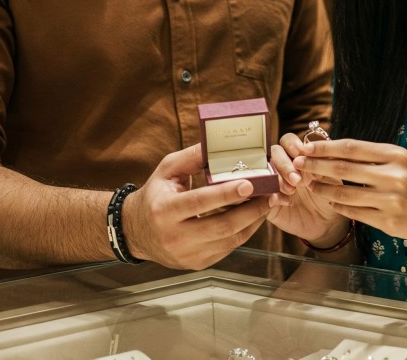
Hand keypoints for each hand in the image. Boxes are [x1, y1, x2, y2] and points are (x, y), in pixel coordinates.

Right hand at [123, 143, 270, 269]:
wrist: (136, 230)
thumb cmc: (155, 194)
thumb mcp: (167, 169)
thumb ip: (193, 157)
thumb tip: (219, 143)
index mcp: (164, 210)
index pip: (200, 202)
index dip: (226, 194)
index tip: (250, 185)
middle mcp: (174, 237)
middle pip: (221, 226)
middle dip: (250, 210)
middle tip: (270, 193)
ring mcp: (186, 254)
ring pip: (229, 240)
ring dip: (253, 221)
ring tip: (268, 202)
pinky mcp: (197, 264)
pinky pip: (228, 249)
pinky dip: (245, 232)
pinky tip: (254, 216)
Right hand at [267, 133, 347, 246]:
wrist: (327, 222)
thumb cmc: (330, 195)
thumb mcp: (330, 176)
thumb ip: (320, 162)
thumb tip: (308, 152)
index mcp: (299, 155)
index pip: (288, 140)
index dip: (292, 145)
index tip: (300, 153)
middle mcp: (284, 165)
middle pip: (275, 153)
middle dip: (285, 164)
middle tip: (297, 179)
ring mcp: (274, 181)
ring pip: (266, 171)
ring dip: (278, 179)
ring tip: (292, 191)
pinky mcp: (269, 200)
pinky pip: (263, 194)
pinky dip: (273, 196)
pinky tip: (286, 202)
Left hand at [293, 138, 406, 244]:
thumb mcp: (398, 160)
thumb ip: (369, 155)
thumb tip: (332, 148)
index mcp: (393, 155)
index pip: (351, 147)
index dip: (325, 147)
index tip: (306, 146)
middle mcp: (392, 176)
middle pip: (343, 168)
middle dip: (316, 166)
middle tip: (298, 164)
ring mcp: (390, 200)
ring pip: (345, 193)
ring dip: (323, 188)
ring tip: (310, 185)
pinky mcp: (388, 222)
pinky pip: (354, 213)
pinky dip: (339, 206)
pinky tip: (330, 201)